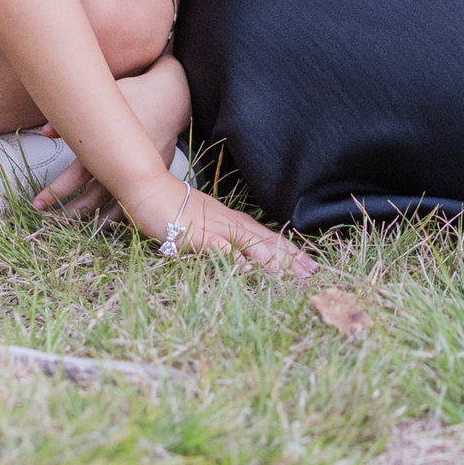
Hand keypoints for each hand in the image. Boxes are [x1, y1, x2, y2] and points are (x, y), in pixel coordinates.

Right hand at [141, 181, 315, 277]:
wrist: (151, 189)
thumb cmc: (177, 208)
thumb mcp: (207, 224)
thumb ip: (225, 239)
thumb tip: (243, 257)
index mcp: (235, 222)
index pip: (270, 238)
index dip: (290, 252)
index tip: (310, 266)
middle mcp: (231, 224)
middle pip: (267, 242)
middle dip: (290, 259)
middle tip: (312, 273)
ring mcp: (215, 228)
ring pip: (250, 244)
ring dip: (271, 260)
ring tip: (291, 275)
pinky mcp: (197, 235)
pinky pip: (218, 247)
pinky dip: (232, 257)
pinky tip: (244, 267)